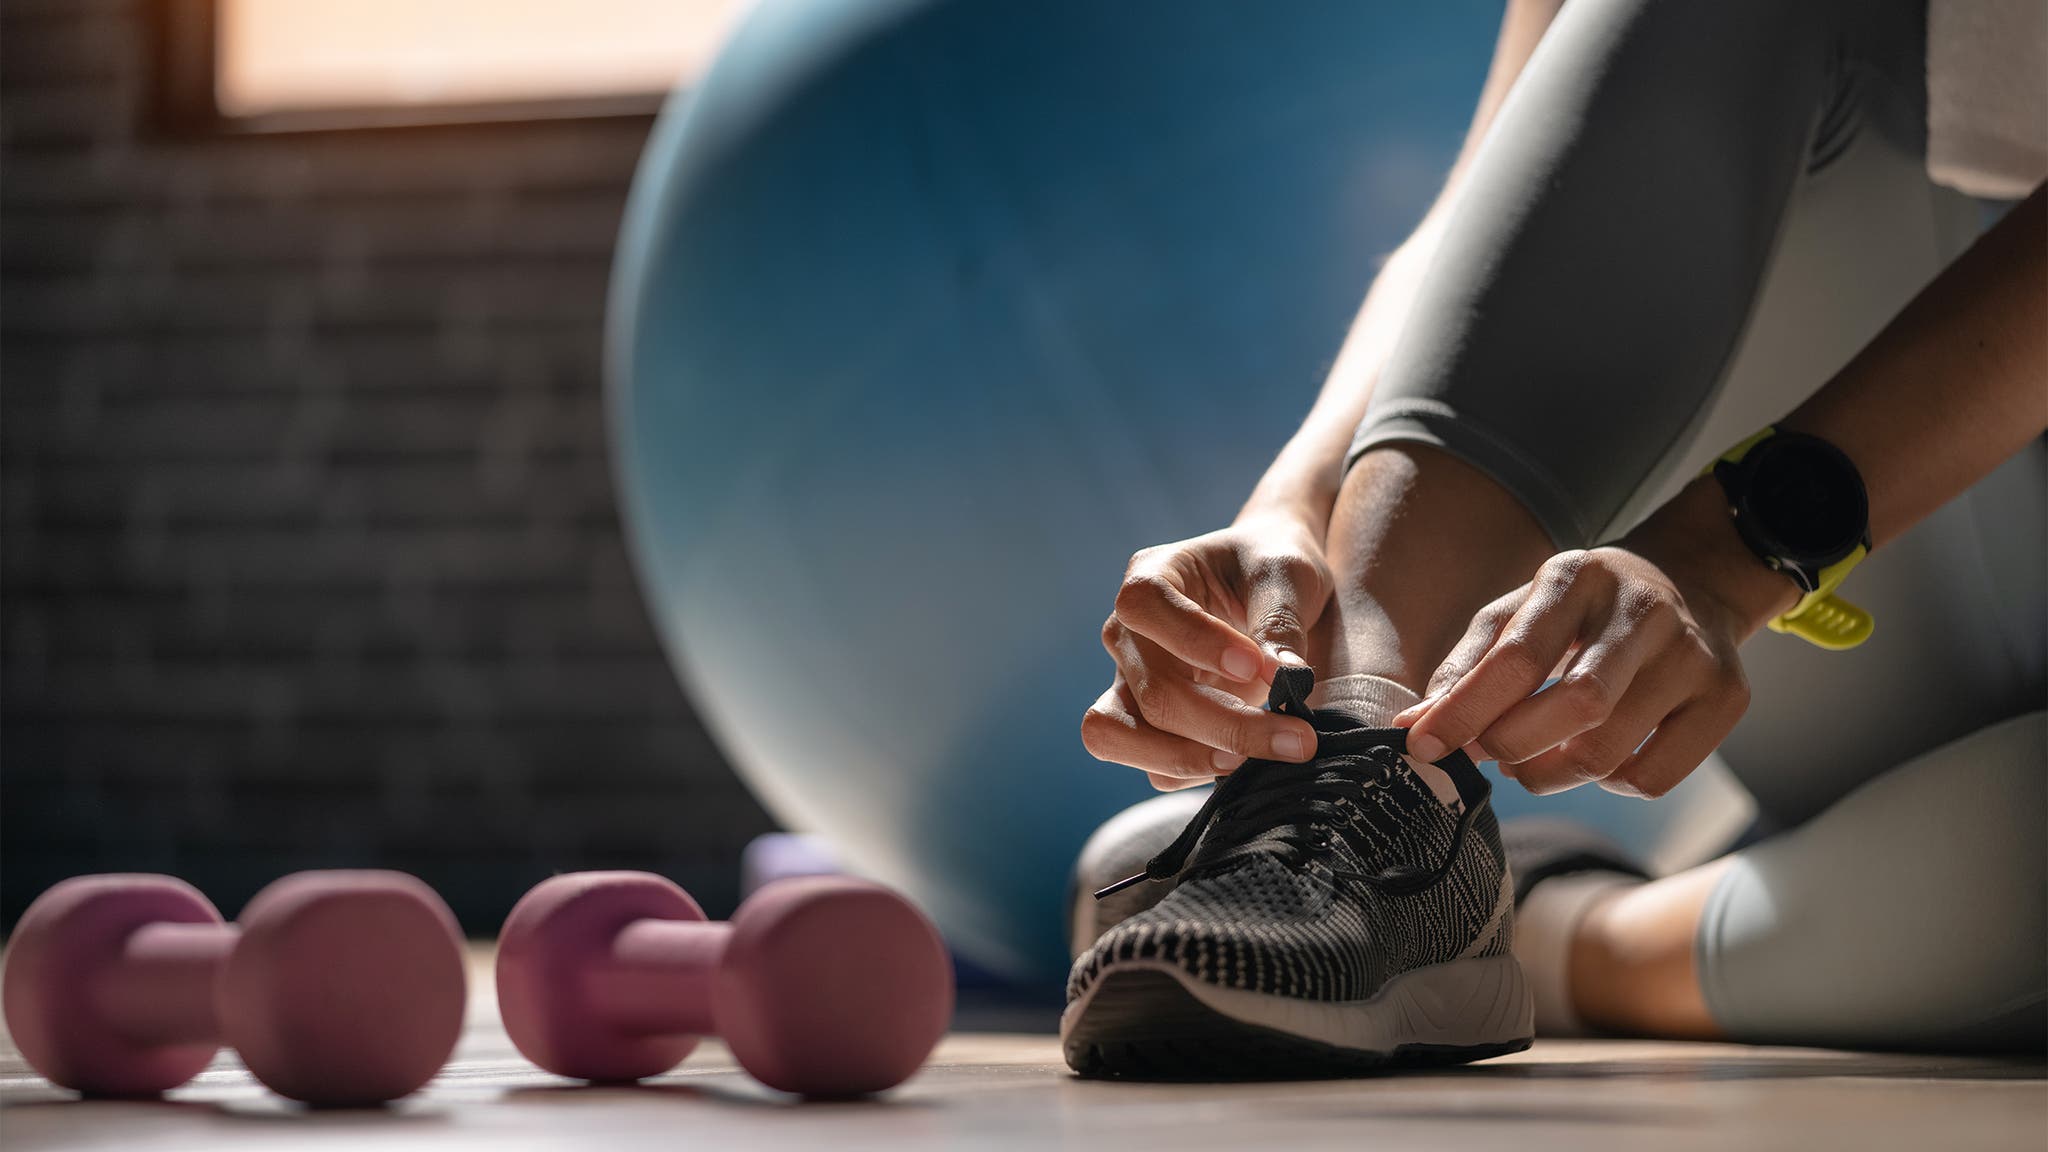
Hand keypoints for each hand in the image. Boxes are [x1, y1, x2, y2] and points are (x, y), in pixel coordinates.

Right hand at [1082, 516, 1331, 789]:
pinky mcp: (1145, 725)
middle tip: (1298, 738)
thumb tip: (1284, 681)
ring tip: (1254, 763)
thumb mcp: (1287, 574)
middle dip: (1226, 724)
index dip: (1195, 641)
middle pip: (1151, 690)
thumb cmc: (1272, 568)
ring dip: (1191, 758)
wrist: (1270, 589)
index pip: (1145, 606)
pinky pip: (1151, 766)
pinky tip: (1245, 763)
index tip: (1258, 666)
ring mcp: (1128, 683)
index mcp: (1150, 576)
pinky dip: (1194, 773)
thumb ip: (1281, 621)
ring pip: (1120, 736)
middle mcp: (1126, 633)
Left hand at [1394, 545, 1754, 797]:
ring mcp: (1695, 656)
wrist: (1689, 584)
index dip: (1464, 710)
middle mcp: (1644, 612)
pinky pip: (1653, 777)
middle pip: (1577, 706)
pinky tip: (1593, 758)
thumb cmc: (1581, 611)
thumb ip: (1469, 665)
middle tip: (1488, 755)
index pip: (1517, 657)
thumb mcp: (1521, 612)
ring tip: (1528, 761)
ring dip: (1551, 774)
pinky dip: (1608, 784)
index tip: (1422, 745)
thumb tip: (1414, 725)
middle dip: (1513, 745)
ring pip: (1611, 752)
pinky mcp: (1727, 698)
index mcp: (1578, 578)